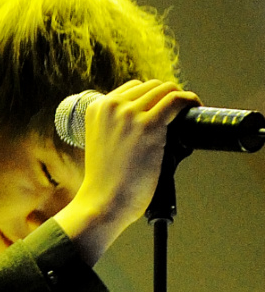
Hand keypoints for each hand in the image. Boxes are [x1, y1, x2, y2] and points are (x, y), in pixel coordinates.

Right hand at [55, 80, 199, 263]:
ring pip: (165, 90)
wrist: (103, 204)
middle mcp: (112, 106)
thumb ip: (119, 128)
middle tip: (178, 114)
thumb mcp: (103, 144)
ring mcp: (129, 114)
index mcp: (97, 108)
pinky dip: (189, 101)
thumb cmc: (106, 184)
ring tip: (188, 112)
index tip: (163, 109)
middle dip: (166, 98)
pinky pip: (176, 101)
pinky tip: (195, 107)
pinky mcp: (148, 126)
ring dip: (179, 100)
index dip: (152, 98)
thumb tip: (154, 121)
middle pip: (151, 87)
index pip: (132, 89)